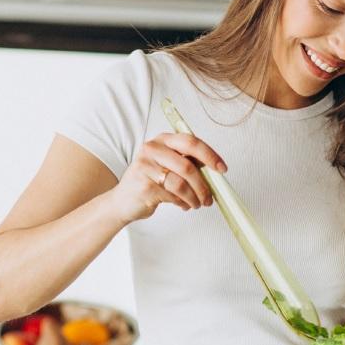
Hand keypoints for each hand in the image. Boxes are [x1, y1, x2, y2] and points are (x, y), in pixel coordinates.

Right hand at [106, 133, 225, 223]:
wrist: (122, 201)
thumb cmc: (149, 182)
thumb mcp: (167, 165)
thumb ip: (187, 163)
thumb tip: (214, 171)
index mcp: (162, 140)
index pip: (191, 142)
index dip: (210, 155)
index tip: (222, 169)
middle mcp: (152, 149)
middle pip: (188, 165)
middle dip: (203, 185)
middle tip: (210, 197)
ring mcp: (146, 167)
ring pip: (182, 184)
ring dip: (194, 197)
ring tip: (197, 204)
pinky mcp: (145, 186)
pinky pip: (173, 196)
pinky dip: (183, 203)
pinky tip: (183, 205)